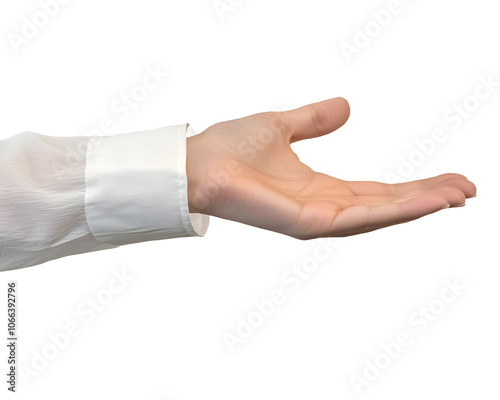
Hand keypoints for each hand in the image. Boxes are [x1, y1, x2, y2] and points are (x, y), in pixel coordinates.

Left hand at [186, 98, 475, 238]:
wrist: (197, 161)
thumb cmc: (230, 148)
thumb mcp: (283, 126)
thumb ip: (314, 121)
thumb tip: (345, 107)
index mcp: (320, 188)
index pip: (377, 190)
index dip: (412, 187)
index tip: (446, 179)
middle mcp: (323, 207)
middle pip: (385, 205)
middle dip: (425, 198)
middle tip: (466, 190)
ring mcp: (316, 219)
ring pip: (379, 215)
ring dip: (419, 205)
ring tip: (456, 194)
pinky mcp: (306, 223)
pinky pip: (358, 217)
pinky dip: (394, 211)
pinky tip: (424, 201)